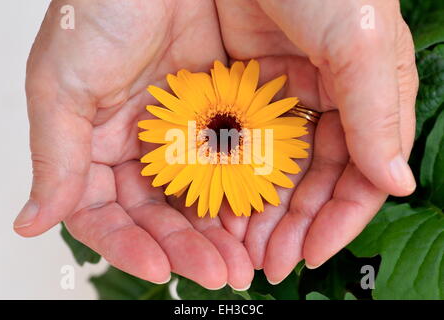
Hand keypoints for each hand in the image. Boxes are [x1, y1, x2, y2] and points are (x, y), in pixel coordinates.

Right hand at [15, 0, 253, 289]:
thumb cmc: (99, 10)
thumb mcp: (62, 83)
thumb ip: (55, 157)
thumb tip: (30, 223)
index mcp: (94, 147)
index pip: (105, 214)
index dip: (128, 246)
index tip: (159, 269)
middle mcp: (138, 148)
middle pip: (158, 215)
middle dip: (185, 247)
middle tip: (217, 274)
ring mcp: (180, 136)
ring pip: (197, 198)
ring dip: (217, 232)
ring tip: (240, 262)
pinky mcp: (217, 117)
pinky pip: (231, 165)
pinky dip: (241, 193)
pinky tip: (256, 217)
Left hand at [215, 0, 417, 282]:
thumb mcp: (357, 37)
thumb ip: (377, 112)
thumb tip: (398, 182)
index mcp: (354, 92)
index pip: (355, 171)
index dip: (337, 219)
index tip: (311, 254)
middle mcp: (311, 100)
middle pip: (305, 182)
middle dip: (288, 227)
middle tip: (266, 264)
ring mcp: (265, 99)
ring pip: (264, 174)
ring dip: (253, 217)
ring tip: (236, 253)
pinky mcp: (223, 93)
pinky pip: (225, 151)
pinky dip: (221, 184)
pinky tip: (213, 213)